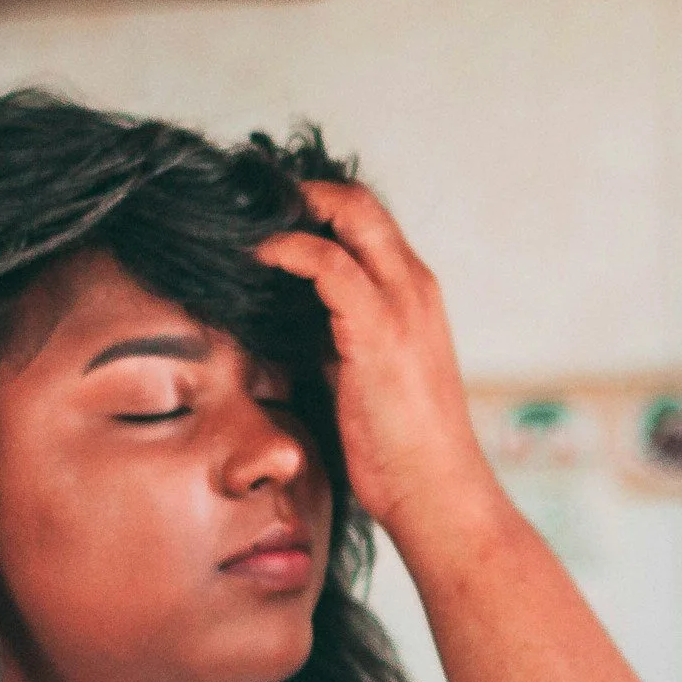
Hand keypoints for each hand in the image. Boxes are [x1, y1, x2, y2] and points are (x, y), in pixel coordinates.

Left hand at [254, 181, 503, 545]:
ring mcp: (401, 304)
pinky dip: (289, 248)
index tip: (269, 213)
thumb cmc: (402, 446)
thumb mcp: (367, 373)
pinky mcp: (378, 329)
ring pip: (349, 215)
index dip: (319, 206)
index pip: (368, 221)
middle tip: (249, 204)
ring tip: (245, 221)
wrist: (436, 489)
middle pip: (359, 202)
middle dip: (302, 192)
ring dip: (292, 209)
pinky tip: (258, 255)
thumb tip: (285, 321)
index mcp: (416, 295)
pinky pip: (329, 263)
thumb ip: (338, 336)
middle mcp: (414, 287)